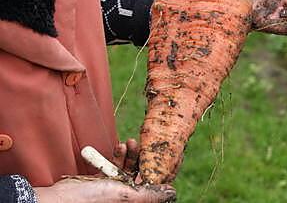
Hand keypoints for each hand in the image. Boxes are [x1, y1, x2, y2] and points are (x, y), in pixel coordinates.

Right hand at [35, 139, 175, 201]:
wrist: (60, 198)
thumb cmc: (92, 200)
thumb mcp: (125, 195)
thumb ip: (149, 194)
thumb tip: (172, 192)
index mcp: (134, 202)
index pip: (154, 187)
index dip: (160, 171)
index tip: (165, 155)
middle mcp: (127, 197)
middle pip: (143, 175)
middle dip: (143, 158)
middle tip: (141, 144)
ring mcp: (115, 189)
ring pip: (130, 168)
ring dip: (130, 154)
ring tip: (128, 143)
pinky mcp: (104, 182)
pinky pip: (116, 166)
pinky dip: (118, 156)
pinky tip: (119, 147)